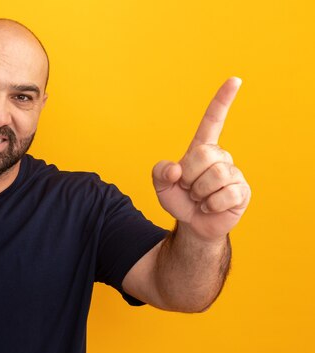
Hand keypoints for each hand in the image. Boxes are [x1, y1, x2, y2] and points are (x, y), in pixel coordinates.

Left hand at [152, 77, 250, 240]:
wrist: (193, 224)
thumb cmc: (180, 199)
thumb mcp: (161, 185)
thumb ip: (159, 172)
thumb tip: (176, 169)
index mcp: (202, 149)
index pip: (213, 121)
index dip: (222, 101)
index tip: (235, 80)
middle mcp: (221, 157)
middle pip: (204, 154)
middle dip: (189, 176)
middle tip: (189, 188)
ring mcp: (233, 174)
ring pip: (214, 176)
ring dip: (199, 193)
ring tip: (200, 198)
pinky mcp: (242, 191)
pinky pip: (224, 195)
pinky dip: (210, 205)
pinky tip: (210, 207)